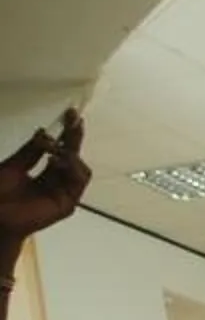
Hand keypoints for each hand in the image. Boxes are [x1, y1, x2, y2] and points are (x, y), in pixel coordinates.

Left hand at [0, 109, 89, 249]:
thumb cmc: (0, 194)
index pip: (61, 151)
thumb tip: (44, 132)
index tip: (69, 115)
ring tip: (57, 147)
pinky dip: (71, 168)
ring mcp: (64, 194)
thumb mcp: (13, 166)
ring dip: (71, 154)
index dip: (66, 133)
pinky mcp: (66, 204)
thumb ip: (30, 151)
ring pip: (81, 169)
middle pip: (73, 157)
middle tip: (74, 119)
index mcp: (45, 174)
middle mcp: (57, 183)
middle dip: (75, 137)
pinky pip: (78, 182)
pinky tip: (57, 159)